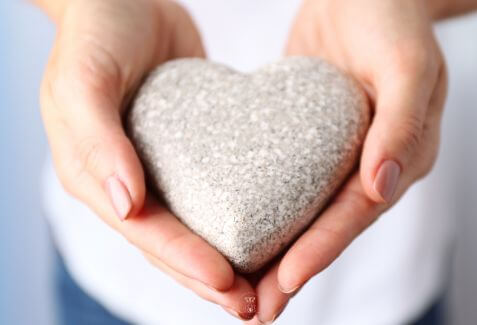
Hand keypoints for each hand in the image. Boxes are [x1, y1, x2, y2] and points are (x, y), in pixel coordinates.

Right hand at [38, 0, 256, 319]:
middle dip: (212, 279)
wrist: (125, 0)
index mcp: (98, 177)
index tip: (228, 284)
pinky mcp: (193, 151)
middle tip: (255, 307)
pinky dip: (241, 216)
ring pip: (198, 227)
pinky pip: (217, 191)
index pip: (145, 233)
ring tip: (269, 287)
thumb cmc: (96, 34)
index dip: (185, 262)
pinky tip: (271, 230)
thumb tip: (125, 204)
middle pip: (173, 244)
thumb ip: (96, 140)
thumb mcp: (84, 80)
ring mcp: (162, 169)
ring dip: (230, 259)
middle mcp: (131, 183)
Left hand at [246, 0, 446, 322]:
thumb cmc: (392, 20)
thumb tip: (382, 187)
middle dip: (291, 270)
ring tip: (239, 288)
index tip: (284, 282)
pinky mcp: (305, 140)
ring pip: (303, 213)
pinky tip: (234, 228)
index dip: (320, 249)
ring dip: (274, 252)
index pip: (354, 214)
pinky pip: (284, 181)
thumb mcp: (406, 66)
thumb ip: (401, 125)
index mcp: (398, 157)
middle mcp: (366, 164)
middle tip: (255, 309)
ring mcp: (334, 155)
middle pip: (326, 227)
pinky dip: (263, 210)